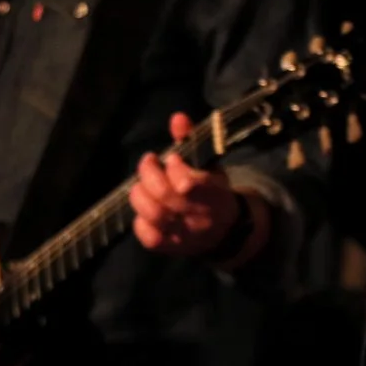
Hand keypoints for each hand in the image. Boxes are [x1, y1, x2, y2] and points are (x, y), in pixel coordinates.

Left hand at [130, 111, 248, 256]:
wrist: (226, 232)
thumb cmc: (212, 191)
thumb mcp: (209, 164)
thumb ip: (191, 141)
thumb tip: (177, 117)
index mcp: (214, 193)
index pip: (190, 183)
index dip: (174, 168)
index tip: (172, 158)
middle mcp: (199, 216)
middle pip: (165, 195)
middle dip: (149, 173)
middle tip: (148, 161)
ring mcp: (184, 234)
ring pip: (154, 215)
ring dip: (140, 194)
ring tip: (141, 184)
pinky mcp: (171, 248)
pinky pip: (148, 237)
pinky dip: (139, 221)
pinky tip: (143, 210)